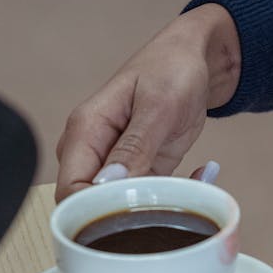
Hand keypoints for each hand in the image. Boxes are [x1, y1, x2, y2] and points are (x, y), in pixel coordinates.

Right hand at [55, 4, 240, 199]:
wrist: (194, 59)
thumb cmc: (171, 69)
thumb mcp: (158, 106)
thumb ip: (134, 148)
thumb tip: (107, 184)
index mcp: (85, 130)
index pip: (69, 190)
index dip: (95, 211)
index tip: (135, 211)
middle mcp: (92, 150)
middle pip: (90, 205)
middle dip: (130, 213)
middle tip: (173, 198)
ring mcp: (114, 163)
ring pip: (120, 206)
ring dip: (158, 204)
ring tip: (197, 179)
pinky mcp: (139, 170)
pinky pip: (146, 197)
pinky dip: (174, 195)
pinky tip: (203, 173)